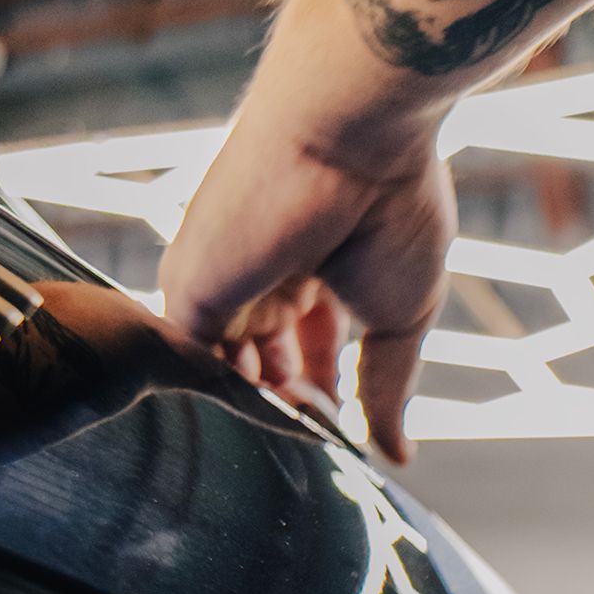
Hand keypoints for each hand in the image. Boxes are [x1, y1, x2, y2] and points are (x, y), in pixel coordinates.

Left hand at [158, 103, 452, 467]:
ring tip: (304, 419)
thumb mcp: (404, 315)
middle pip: (263, 359)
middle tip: (325, 426)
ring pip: (228, 366)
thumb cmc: (392, 207)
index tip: (347, 424)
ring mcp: (221, 273)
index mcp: (311, 262)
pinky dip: (229, 396)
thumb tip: (399, 456)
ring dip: (264, 405)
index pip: (305, 345)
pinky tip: (269, 414)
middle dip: (293, 401)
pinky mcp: (190, 282)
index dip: (324, 390)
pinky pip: (197, 361)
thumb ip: (390, 387)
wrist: (354, 136)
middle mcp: (259, 266)